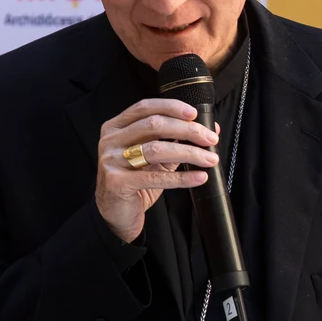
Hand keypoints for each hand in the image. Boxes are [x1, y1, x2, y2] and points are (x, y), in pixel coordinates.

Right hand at [96, 98, 219, 242]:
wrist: (117, 213)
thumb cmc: (135, 181)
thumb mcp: (155, 158)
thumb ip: (176, 142)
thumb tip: (209, 129)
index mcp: (117, 127)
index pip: (145, 107)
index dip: (171, 107)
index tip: (194, 114)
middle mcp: (111, 140)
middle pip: (154, 125)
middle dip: (187, 130)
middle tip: (210, 139)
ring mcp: (111, 160)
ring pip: (156, 149)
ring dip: (189, 152)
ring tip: (210, 159)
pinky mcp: (116, 182)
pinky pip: (155, 177)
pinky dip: (181, 177)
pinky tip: (199, 177)